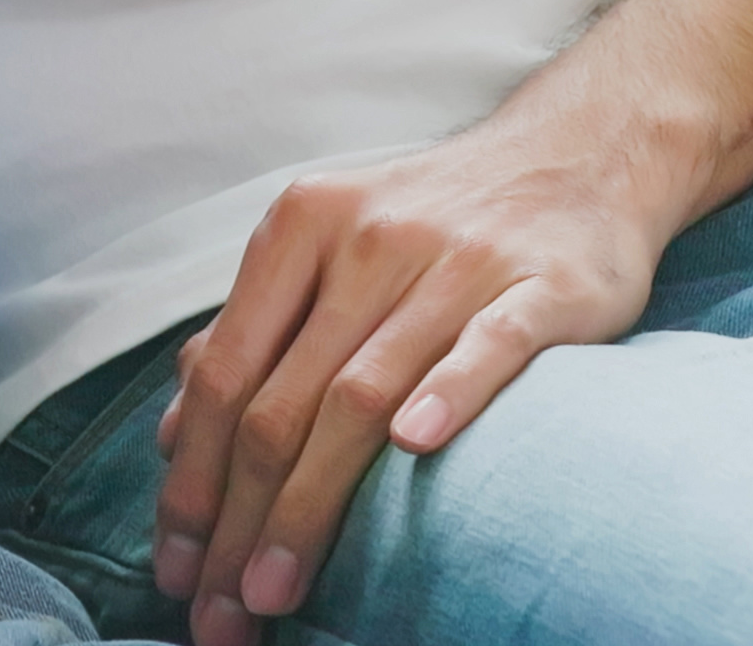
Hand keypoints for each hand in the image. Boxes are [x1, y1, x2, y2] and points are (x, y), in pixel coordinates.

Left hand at [150, 115, 675, 644]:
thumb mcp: (324, 247)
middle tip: (220, 609)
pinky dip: (448, 393)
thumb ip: (252, 332)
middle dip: (239, 519)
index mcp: (299, 228)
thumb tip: (175, 435)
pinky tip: (413, 450)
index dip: (192, 478)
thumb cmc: (433, 220)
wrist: (577, 153)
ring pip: (364, 392)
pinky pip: (490, 344)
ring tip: (277, 588)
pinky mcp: (544, 283)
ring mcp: (457, 259)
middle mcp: (367, 239)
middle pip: (283, 400)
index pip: (225, 373)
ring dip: (311, 501)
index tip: (175, 566)